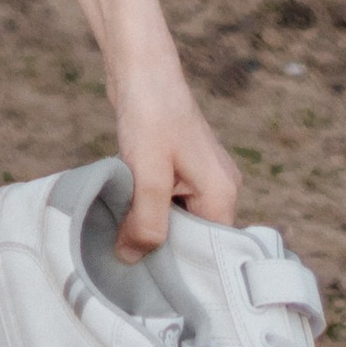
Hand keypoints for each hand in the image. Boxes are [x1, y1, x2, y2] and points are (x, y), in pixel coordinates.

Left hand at [109, 53, 241, 255]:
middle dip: (162, 248)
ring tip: (122, 242)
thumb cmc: (150, 113)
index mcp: (222, 195)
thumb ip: (145, 221)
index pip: (209, 253)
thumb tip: (131, 260)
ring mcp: (199, 178)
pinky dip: (146, 209)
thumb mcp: (147, 173)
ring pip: (176, 220)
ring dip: (150, 226)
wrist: (139, 65)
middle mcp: (219, 189)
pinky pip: (166, 202)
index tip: (150, 282)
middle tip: (128, 264)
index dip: (180, 268)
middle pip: (192, 239)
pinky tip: (123, 215)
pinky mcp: (179, 168)